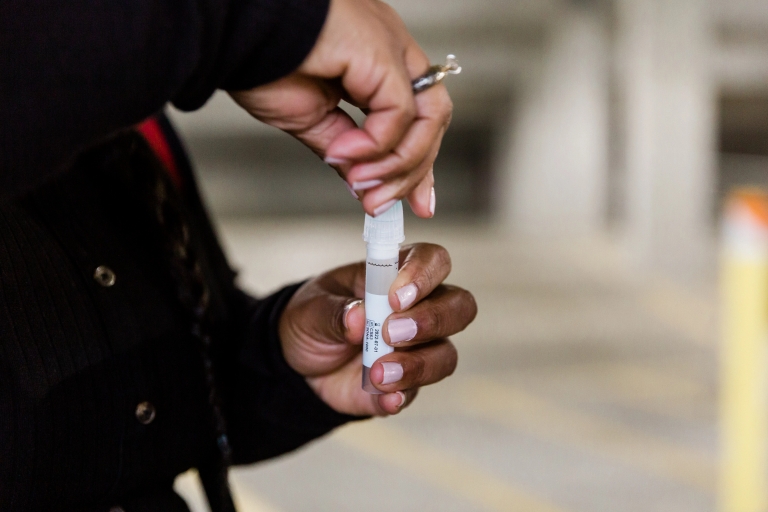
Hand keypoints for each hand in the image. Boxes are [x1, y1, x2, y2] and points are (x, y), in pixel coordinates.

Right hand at [229, 0, 452, 218]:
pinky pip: (399, 111)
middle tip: (383, 203)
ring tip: (363, 186)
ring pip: (428, 116)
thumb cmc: (259, 60)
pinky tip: (344, 153)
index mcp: (375, 61)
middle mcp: (390, 48)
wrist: (232, 34)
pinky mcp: (381, 50)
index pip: (418, 116)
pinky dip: (377, 144)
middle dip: (414, 171)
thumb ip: (347, 152)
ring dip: (399, 164)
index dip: (419, 162)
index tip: (415, 202)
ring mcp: (390, 45)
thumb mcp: (311, 120)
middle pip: (431, 119)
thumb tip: (364, 185)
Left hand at [278, 244, 475, 415]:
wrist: (298, 363)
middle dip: (431, 320)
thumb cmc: (313, 319)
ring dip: (416, 365)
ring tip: (377, 372)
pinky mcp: (406, 385)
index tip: (395, 297)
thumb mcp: (311, 308)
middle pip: (459, 307)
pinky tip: (385, 398)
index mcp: (398, 275)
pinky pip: (417, 393)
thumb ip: (334, 311)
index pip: (435, 261)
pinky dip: (401, 396)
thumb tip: (358, 318)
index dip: (424, 274)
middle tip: (391, 333)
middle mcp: (420, 309)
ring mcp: (419, 350)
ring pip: (446, 355)